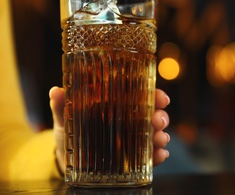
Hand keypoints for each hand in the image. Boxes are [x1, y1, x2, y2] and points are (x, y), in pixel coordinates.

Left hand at [49, 86, 170, 173]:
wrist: (66, 159)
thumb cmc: (70, 131)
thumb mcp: (66, 117)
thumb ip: (62, 106)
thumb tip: (56, 91)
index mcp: (119, 105)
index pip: (143, 95)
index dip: (156, 95)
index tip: (162, 98)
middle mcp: (131, 120)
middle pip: (154, 114)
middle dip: (161, 116)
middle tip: (158, 121)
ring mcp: (133, 139)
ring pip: (155, 134)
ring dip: (162, 136)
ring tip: (159, 139)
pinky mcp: (133, 158)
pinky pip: (150, 156)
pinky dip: (157, 156)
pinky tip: (159, 156)